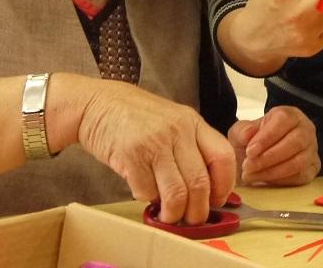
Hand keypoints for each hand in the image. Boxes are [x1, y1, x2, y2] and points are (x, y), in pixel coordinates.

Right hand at [75, 80, 235, 224]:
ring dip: (174, 213)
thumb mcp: (173, 120)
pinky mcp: (130, 157)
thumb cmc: (136, 116)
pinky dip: (147, 199)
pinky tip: (143, 190)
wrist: (97, 104)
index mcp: (193, 122)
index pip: (223, 157)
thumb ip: (192, 147)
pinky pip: (147, 192)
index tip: (217, 201)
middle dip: (198, 211)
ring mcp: (154, 143)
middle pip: (200, 182)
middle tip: (192, 219)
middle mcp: (177, 131)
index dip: (224, 186)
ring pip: (176, 194)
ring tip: (169, 216)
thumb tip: (207, 188)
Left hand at [228, 106, 320, 185]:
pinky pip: (300, 177)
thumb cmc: (253, 140)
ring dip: (272, 171)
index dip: (267, 137)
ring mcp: (311, 150)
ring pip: (298, 162)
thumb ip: (243, 131)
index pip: (283, 121)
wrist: (258, 156)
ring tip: (251, 175)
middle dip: (269, 157)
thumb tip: (247, 135)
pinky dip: (279, 181)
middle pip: (295, 142)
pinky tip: (263, 180)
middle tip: (248, 166)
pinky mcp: (312, 168)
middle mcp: (305, 130)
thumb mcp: (242, 131)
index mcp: (290, 115)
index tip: (250, 151)